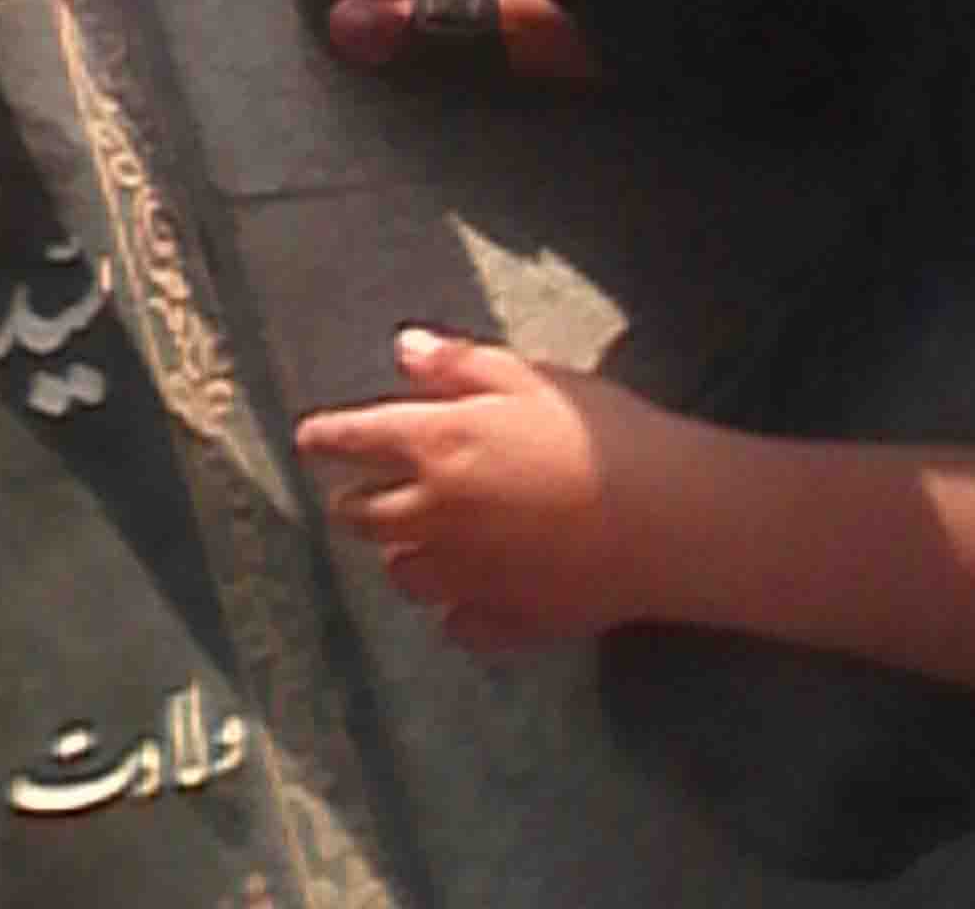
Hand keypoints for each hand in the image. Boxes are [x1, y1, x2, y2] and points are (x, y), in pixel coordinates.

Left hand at [295, 328, 695, 652]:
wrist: (666, 520)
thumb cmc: (598, 432)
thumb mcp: (528, 377)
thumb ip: (458, 365)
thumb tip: (403, 349)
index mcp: (434, 445)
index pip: (354, 440)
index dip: (326, 437)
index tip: (308, 439)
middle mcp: (434, 515)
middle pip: (362, 518)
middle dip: (352, 503)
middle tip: (354, 495)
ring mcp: (466, 577)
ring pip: (403, 577)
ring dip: (401, 557)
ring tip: (416, 544)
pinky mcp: (506, 622)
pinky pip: (457, 625)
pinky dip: (455, 611)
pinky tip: (471, 598)